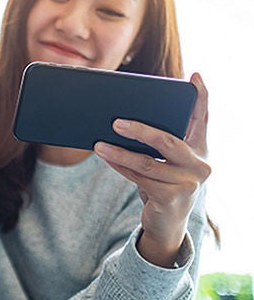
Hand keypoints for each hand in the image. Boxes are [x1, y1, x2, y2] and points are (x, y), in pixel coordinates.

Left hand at [94, 73, 210, 266]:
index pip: (202, 118)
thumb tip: (123, 119)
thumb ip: (162, 139)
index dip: (201, 97)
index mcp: (201, 148)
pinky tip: (105, 157)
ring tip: (98, 143)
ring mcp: (188, 183)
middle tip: (115, 121)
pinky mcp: (171, 199)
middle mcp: (200, 164)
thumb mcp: (168, 160)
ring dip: (119, 152)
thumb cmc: (164, 182)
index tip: (195, 77)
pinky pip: (139, 178)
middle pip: (167, 141)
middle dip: (139, 130)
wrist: (168, 222)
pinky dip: (120, 166)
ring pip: (147, 162)